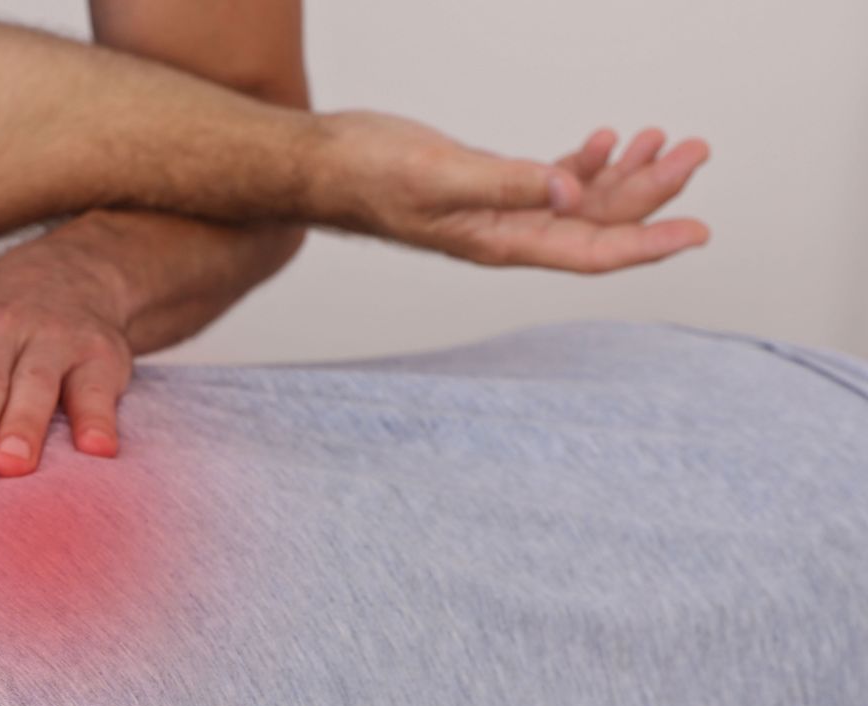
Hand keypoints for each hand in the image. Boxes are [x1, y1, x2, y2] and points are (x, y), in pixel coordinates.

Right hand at [316, 112, 710, 272]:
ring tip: (667, 139)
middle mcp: (507, 234)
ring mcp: (499, 213)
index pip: (590, 251)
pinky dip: (586, 162)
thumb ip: (505, 183)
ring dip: (627, 174)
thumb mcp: (439, 174)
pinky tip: (606, 139)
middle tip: (696, 150)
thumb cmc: (366, 174)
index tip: (698, 232)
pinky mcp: (488, 188)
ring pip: (581, 203)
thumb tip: (568, 188)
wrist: (322, 165)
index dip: (648, 243)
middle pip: (597, 224)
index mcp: (499, 241)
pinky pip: (553, 184)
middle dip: (653, 191)